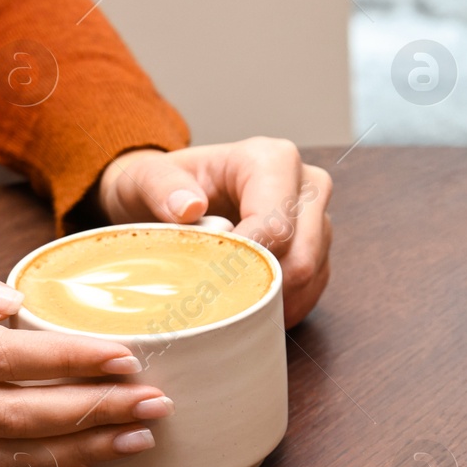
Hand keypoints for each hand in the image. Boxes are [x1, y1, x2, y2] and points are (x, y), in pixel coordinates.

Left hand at [97, 139, 333, 325]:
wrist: (177, 196)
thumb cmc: (166, 186)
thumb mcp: (148, 178)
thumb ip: (162, 187)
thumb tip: (189, 207)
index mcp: (272, 160)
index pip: (276, 225)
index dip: (243, 262)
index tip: (208, 284)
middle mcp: (307, 185)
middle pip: (301, 257)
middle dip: (258, 287)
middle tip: (215, 304)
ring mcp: (317, 219)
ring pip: (308, 277)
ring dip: (269, 300)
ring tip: (225, 304)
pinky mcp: (319, 250)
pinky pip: (310, 290)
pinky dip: (280, 306)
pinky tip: (245, 303)